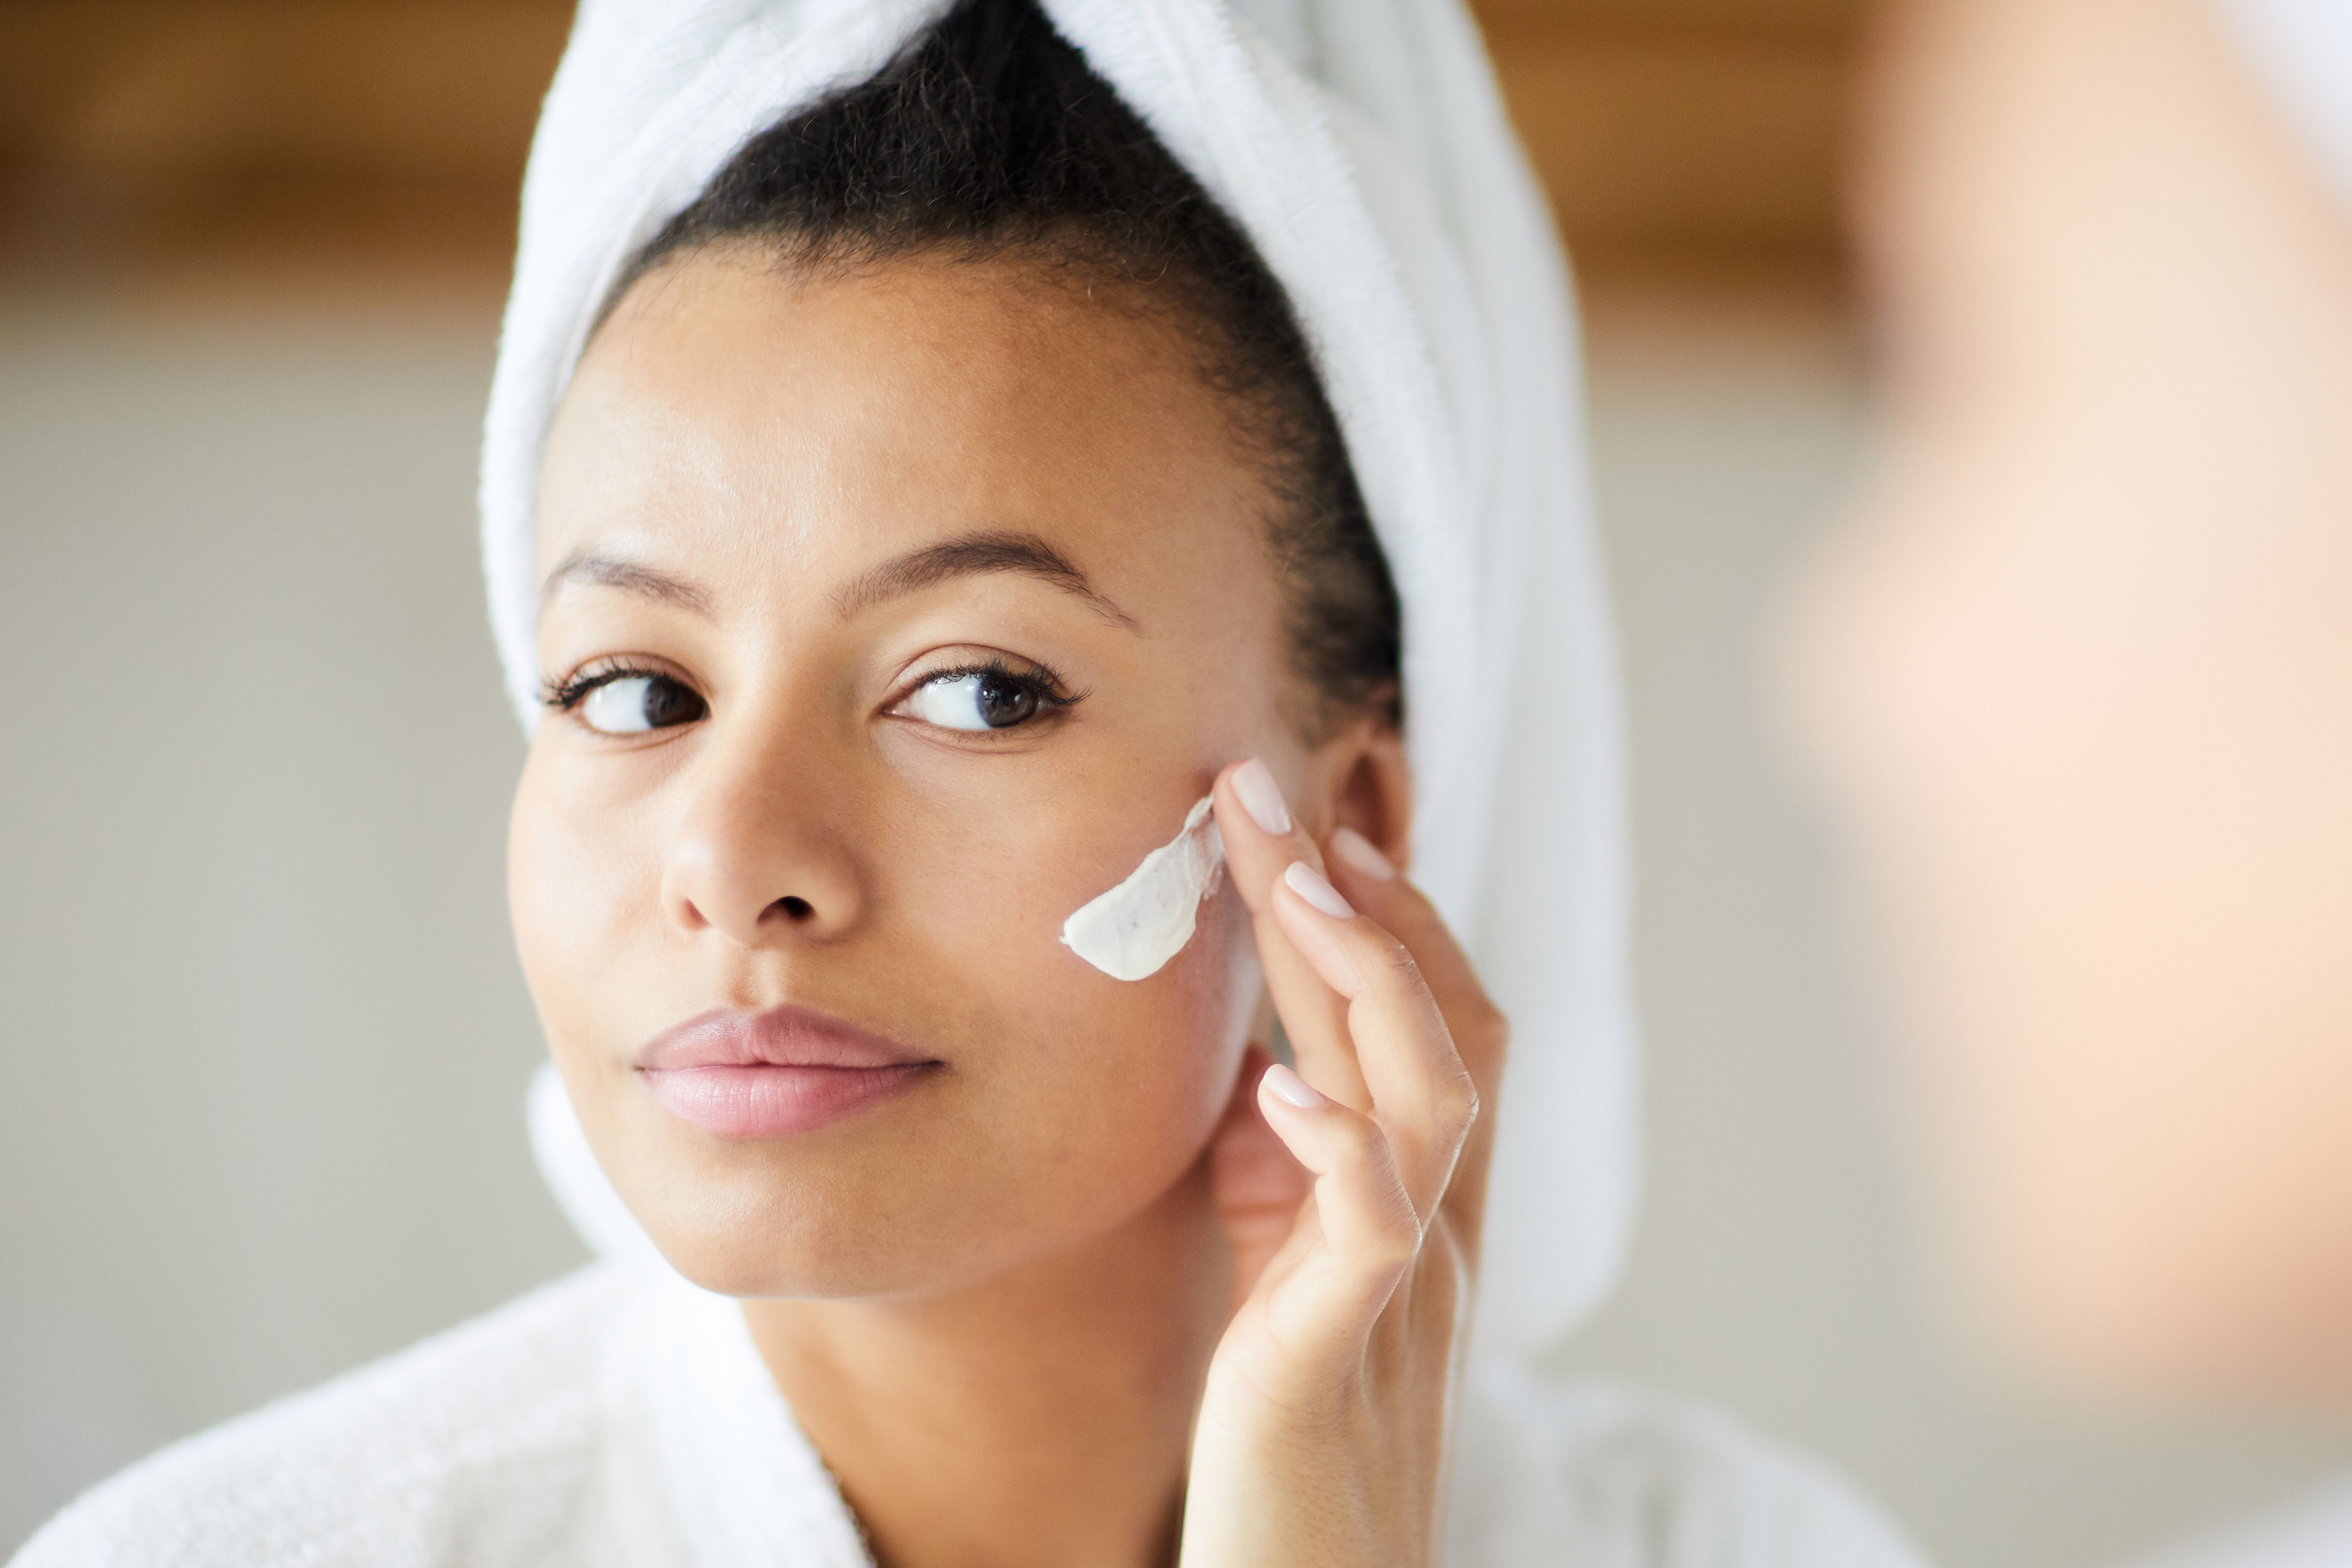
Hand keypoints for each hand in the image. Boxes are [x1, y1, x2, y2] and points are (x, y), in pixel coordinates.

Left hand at [1181, 757, 1506, 1567]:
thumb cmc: (1286, 1437)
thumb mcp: (1286, 1274)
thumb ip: (1286, 1175)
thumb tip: (1257, 1065)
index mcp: (1419, 1206)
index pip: (1435, 1026)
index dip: (1389, 917)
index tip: (1316, 825)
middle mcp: (1437, 1234)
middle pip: (1436, 1027)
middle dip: (1363, 900)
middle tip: (1274, 790)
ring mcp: (1405, 1293)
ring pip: (1432, 1099)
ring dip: (1370, 980)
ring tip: (1301, 886)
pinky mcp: (1341, 1361)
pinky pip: (1371, 1232)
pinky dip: (1340, 1147)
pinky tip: (1283, 1087)